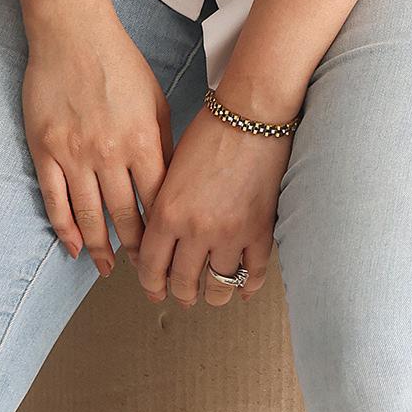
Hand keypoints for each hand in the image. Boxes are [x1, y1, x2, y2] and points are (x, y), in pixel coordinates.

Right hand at [21, 5, 174, 275]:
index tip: (169, 250)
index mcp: (142, 141)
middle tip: (142, 272)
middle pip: (126, 215)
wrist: (72, 34)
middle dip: (135, 249)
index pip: (158, 201)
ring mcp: (74, 154)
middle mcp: (109, 153)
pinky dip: (64, 228)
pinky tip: (73, 246)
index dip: (164, 231)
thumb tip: (170, 184)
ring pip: (89, 215)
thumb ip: (163, 144)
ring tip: (107, 269)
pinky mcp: (45, 150)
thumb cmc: (120, 64)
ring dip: (100, 248)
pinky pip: (54, 200)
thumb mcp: (156, 102)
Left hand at [134, 81, 294, 310]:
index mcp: (167, 213)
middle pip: (183, 283)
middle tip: (181, 295)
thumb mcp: (170, 169)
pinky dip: (246, 287)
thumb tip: (159, 238)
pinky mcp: (261, 230)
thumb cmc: (210, 131)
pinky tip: (242, 290)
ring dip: (212, 296)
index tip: (154, 290)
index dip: (151, 285)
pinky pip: (253, 273)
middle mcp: (197, 230)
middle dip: (180, 294)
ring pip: (217, 286)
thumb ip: (163, 207)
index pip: (151, 268)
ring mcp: (231, 234)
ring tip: (210, 295)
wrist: (252, 116)